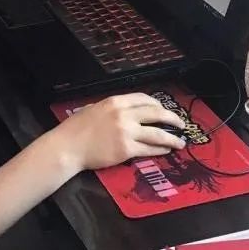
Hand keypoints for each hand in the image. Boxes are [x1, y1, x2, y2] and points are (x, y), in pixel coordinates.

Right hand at [49, 93, 185, 172]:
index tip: (164, 109)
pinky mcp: (126, 149)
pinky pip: (149, 149)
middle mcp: (123, 114)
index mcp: (115, 101)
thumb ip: (110, 109)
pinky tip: (166, 150)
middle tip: (181, 124)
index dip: (157, 104)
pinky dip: (160, 150)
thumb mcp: (93, 109)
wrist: (67, 147)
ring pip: (157, 133)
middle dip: (172, 118)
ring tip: (180, 141)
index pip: (143, 98)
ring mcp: (126, 132)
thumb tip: (123, 111)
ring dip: (172, 137)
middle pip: (156, 113)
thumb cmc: (75, 129)